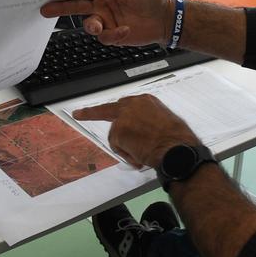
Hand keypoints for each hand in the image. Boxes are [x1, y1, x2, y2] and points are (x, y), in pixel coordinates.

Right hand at [40, 0, 173, 45]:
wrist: (166, 17)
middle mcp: (102, 5)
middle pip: (76, 7)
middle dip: (60, 8)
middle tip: (45, 9)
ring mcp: (108, 20)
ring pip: (88, 25)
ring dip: (91, 26)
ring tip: (98, 26)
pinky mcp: (115, 34)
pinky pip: (105, 37)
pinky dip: (113, 35)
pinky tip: (126, 29)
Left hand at [72, 94, 200, 166]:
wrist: (176, 148)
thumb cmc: (176, 139)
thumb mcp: (164, 122)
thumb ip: (148, 121)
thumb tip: (142, 131)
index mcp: (146, 101)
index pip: (125, 104)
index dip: (115, 110)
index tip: (103, 108)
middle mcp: (133, 104)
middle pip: (108, 109)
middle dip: (92, 113)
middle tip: (79, 114)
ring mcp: (124, 116)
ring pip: (115, 135)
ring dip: (126, 147)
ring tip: (143, 153)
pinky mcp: (118, 129)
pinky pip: (117, 146)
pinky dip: (127, 154)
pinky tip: (140, 155)